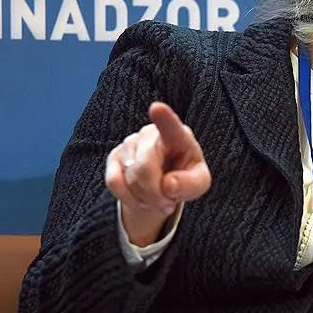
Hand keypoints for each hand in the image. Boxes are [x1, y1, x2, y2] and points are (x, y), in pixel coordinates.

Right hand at [105, 102, 210, 245]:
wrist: (164, 182)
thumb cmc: (185, 176)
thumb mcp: (198, 183)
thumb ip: (191, 185)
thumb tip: (168, 185)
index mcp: (177, 135)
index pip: (170, 125)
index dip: (163, 117)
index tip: (156, 108)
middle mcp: (150, 134)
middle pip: (144, 168)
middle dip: (155, 194)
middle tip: (167, 204)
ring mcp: (129, 143)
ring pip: (129, 179)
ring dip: (144, 199)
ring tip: (157, 199)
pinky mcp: (113, 158)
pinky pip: (114, 183)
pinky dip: (129, 199)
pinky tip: (141, 199)